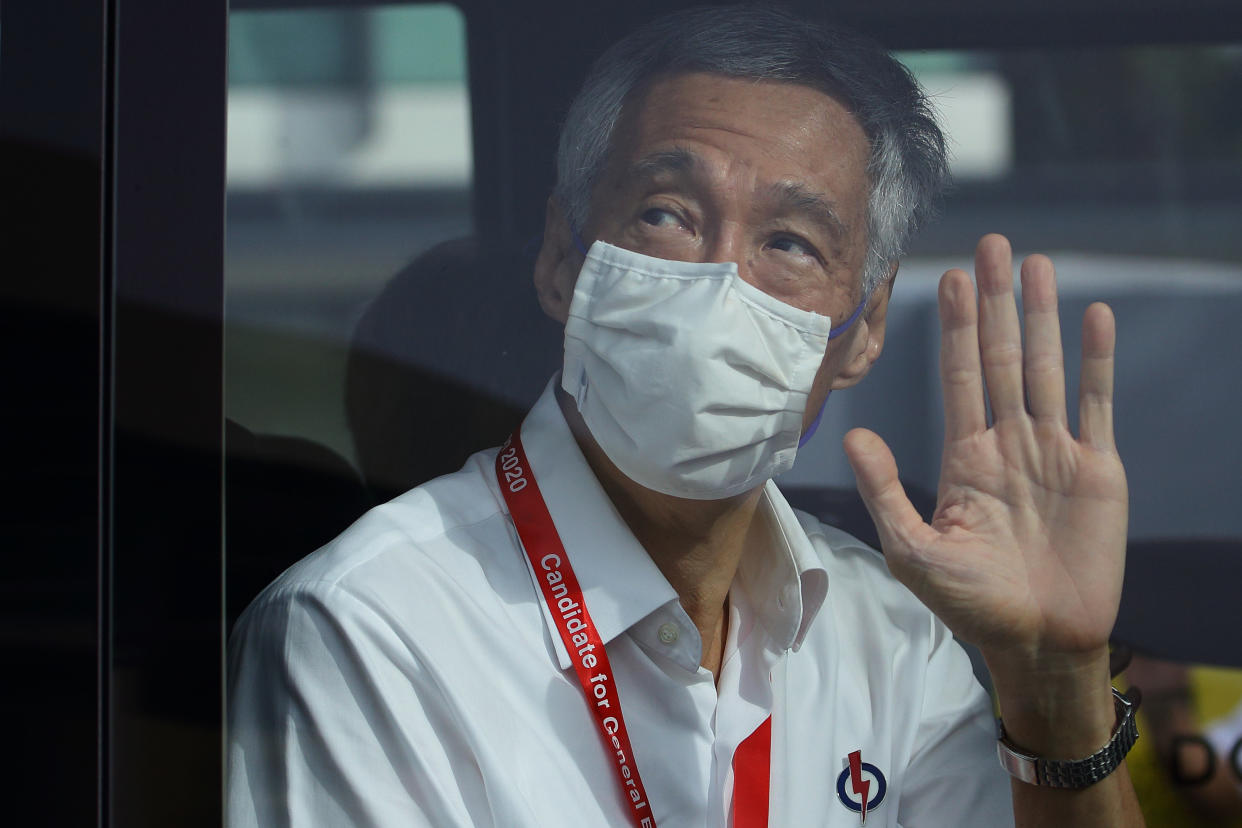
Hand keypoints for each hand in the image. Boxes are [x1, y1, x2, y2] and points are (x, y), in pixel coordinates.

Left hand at [844, 234, 1127, 667]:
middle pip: (1001, 357)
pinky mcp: (1097, 468)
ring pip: (1046, 368)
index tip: (951, 279)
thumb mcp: (915, 550)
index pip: (959, 377)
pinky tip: (1093, 317)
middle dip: (996, 303)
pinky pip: (1095, 404)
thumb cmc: (972, 603)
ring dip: (1043, 317)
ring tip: (1038, 265)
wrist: (1039, 640)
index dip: (956, 328)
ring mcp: (1054, 451)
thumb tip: (852, 436)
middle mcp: (1008, 442)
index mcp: (965, 456)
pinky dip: (1095, 362)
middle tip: (993, 246)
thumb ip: (885, 492)